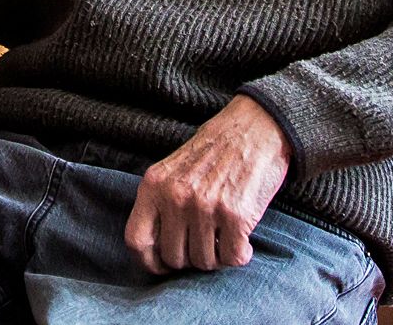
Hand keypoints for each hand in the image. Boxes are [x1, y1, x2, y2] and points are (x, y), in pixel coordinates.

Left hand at [124, 95, 291, 274]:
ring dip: (216, 257)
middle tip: (205, 244)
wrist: (255, 128)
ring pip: (204, 261)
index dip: (150, 261)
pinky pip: (232, 257)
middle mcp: (176, 197)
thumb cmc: (215, 150)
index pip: (137, 240)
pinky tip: (243, 242)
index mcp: (154, 185)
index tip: (165, 265)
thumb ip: (161, 203)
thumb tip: (156, 248)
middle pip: (173, 257)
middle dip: (190, 259)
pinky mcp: (236, 215)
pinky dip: (239, 255)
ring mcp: (205, 206)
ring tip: (224, 238)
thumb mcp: (173, 169)